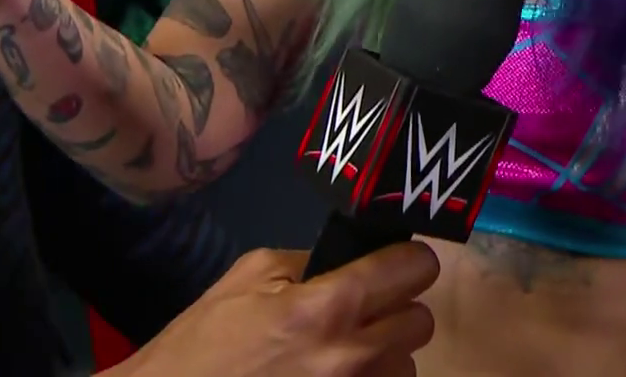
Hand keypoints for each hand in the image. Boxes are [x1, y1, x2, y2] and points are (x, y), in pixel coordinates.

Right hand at [103, 245, 440, 376]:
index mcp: (330, 306)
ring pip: (407, 364)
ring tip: (342, 351)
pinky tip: (332, 374)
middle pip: (421, 319)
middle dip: (396, 309)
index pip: (415, 267)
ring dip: (384, 354)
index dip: (405, 260)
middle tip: (363, 309)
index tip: (392, 263)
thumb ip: (311, 261)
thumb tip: (352, 260)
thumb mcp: (250, 276)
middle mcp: (353, 354)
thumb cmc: (204, 342)